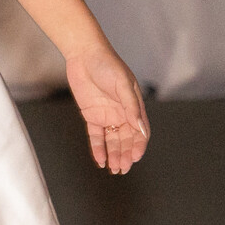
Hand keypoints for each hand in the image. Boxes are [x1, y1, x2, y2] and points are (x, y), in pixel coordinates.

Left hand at [66, 44, 149, 173]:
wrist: (84, 54)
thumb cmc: (108, 65)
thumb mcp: (122, 85)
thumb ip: (132, 108)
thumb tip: (140, 129)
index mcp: (134, 107)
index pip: (140, 132)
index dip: (138, 146)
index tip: (134, 158)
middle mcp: (122, 114)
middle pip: (126, 140)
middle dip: (125, 155)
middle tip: (123, 169)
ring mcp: (107, 115)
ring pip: (112, 140)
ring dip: (113, 155)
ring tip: (114, 170)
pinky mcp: (92, 115)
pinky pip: (96, 136)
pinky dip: (98, 148)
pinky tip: (100, 161)